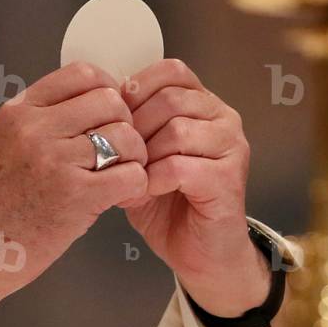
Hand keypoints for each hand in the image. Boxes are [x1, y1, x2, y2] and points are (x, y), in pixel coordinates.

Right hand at [0, 63, 148, 326]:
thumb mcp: (7, 145)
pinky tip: (120, 198)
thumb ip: (44, 122)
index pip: (83, 73)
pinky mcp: (75, 195)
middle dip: (126, 126)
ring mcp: (55, 161)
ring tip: (120, 178)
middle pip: (111, 101)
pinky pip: (131, 174)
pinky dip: (135, 186)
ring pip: (126, 136)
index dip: (109, 92)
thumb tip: (97, 104)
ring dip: (134, 158)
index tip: (111, 116)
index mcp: (19, 112)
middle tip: (120, 154)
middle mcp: (35, 129)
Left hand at [123, 59, 285, 326]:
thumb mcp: (143, 160)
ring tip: (135, 177)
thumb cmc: (170, 208)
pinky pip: (180, 166)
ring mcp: (230, 148)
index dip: (136, 90)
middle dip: (136, 127)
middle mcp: (223, 120)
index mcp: (204, 106)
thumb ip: (130, 131)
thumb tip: (98, 108)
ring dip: (145, 156)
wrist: (201, 255)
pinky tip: (148, 193)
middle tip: (121, 156)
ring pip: (176, 130)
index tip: (116, 119)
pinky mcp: (227, 179)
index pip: (172, 71)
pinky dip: (155, 180)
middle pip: (170, 99)